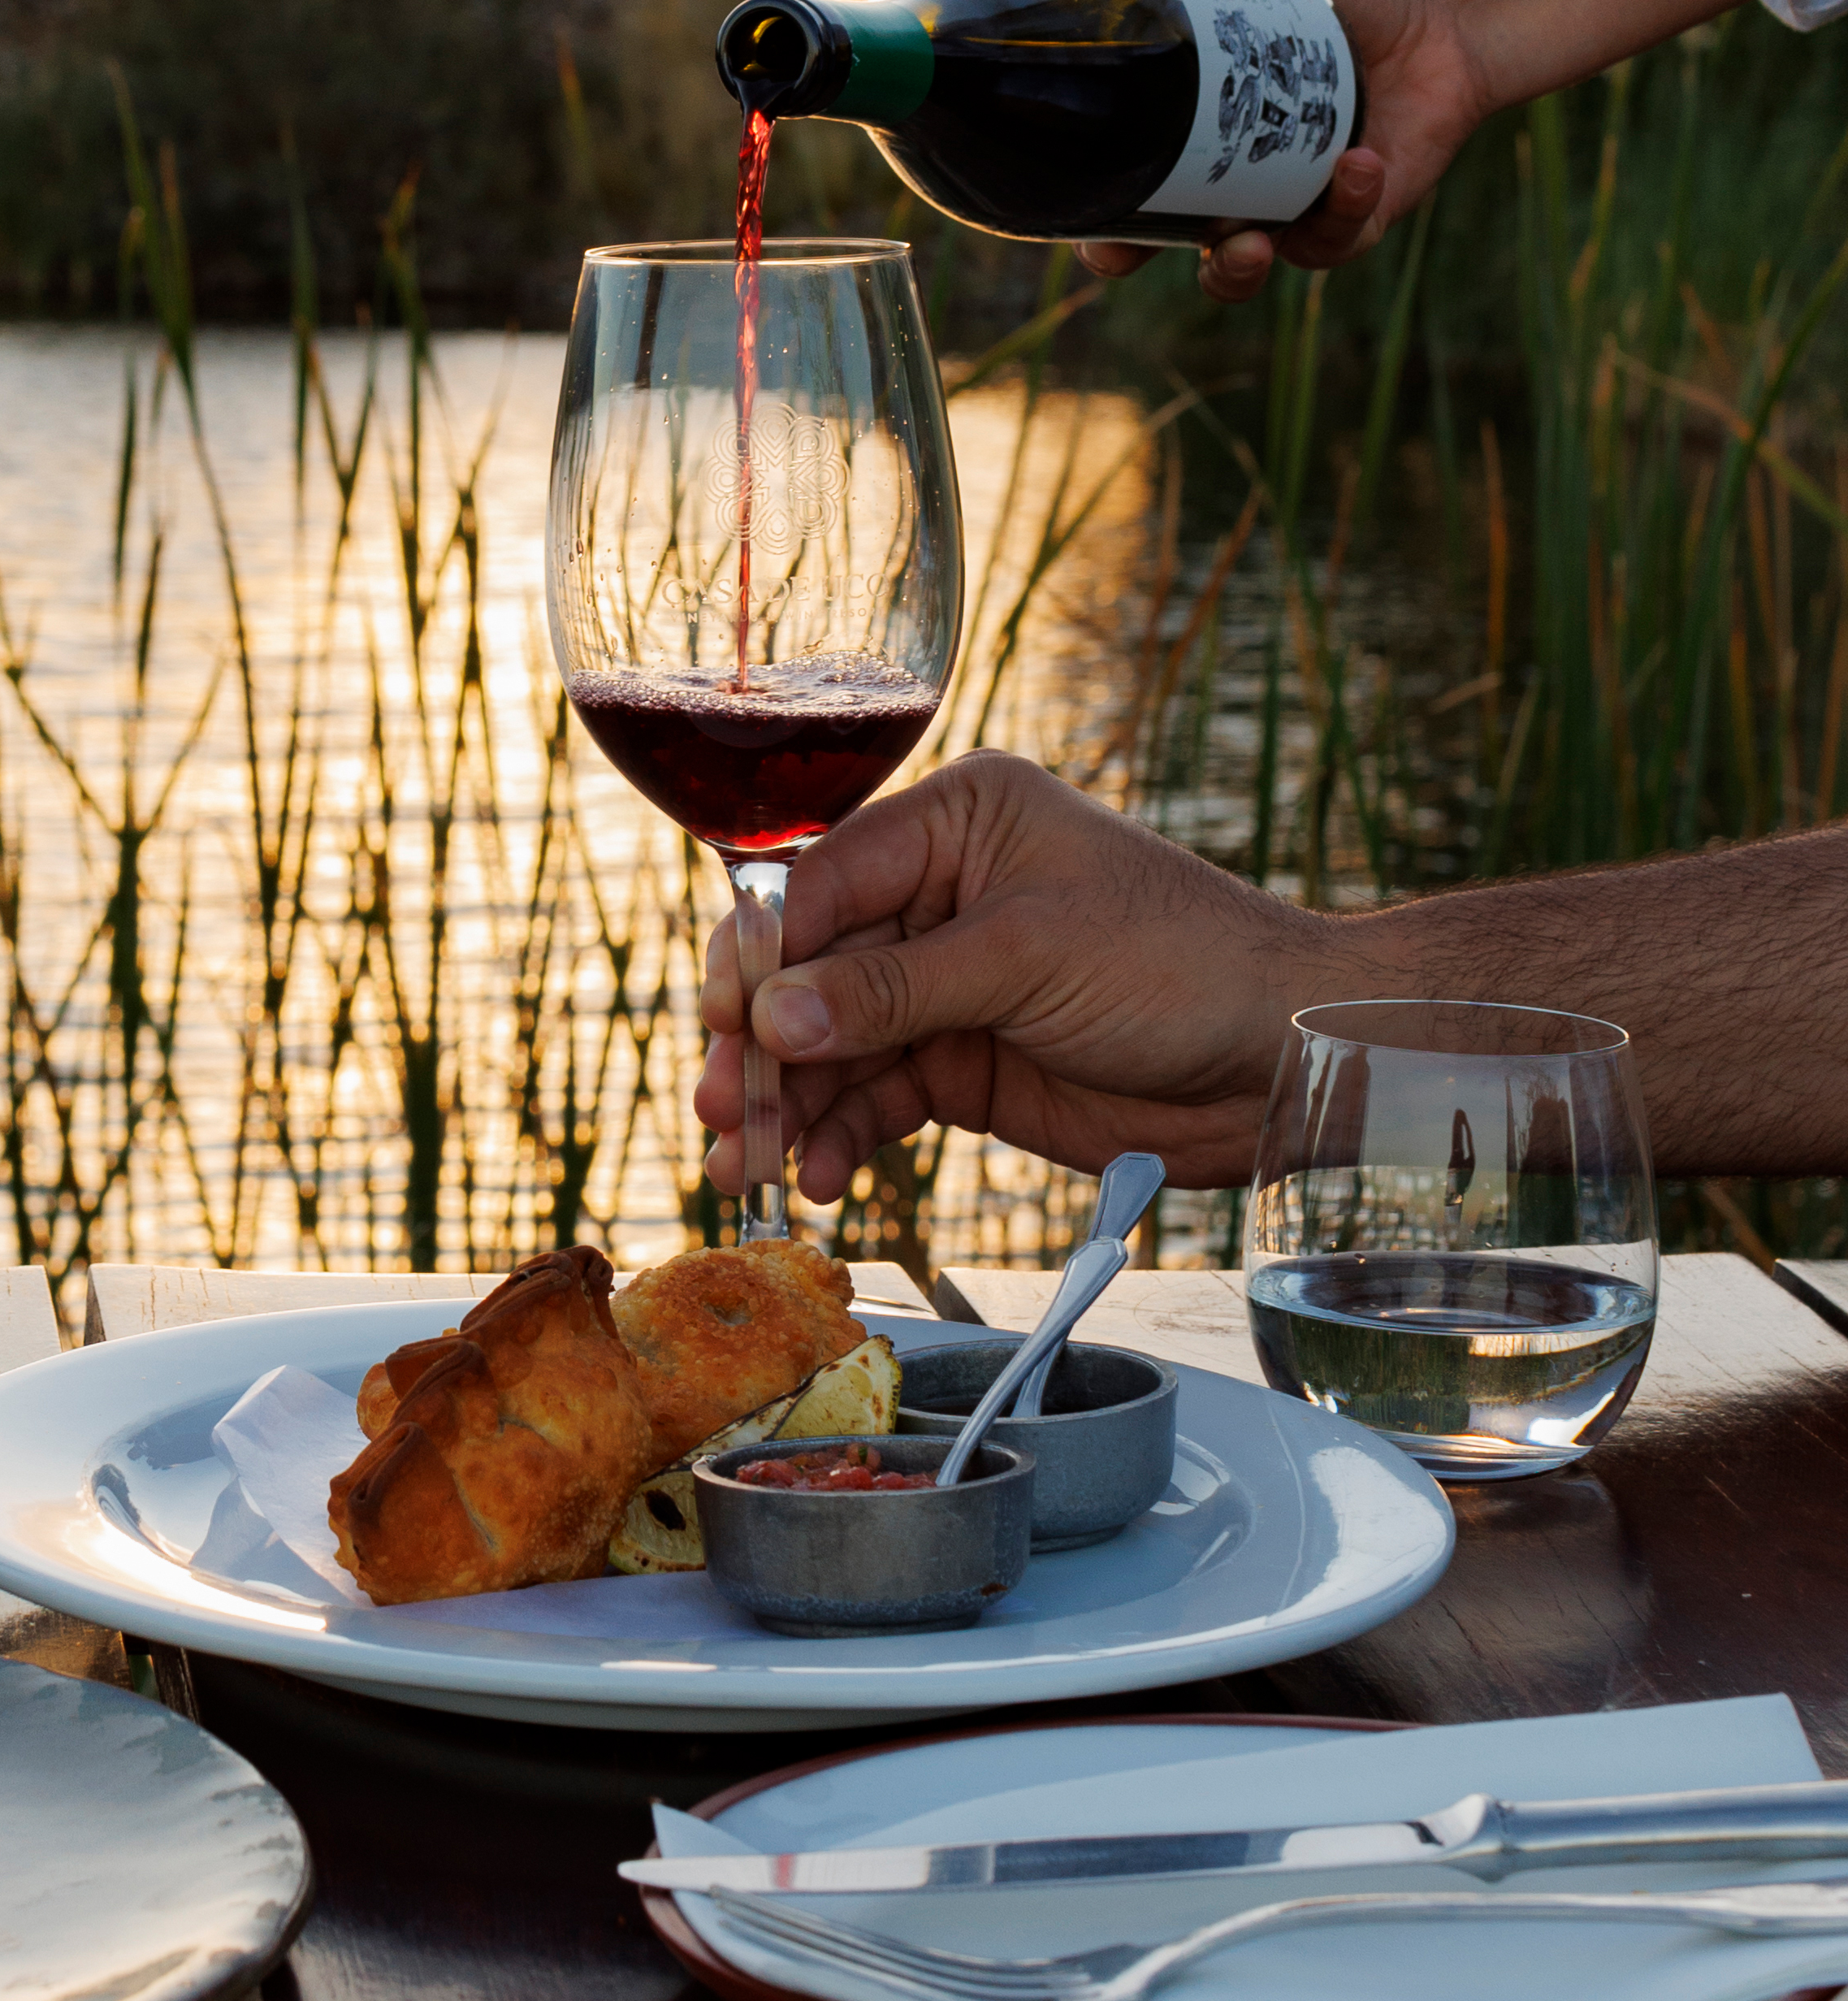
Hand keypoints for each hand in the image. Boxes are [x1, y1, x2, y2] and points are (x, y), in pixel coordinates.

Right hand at [691, 752, 1331, 1202]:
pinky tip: (821, 1178)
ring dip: (791, 1104)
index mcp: (957, 822)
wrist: (1280, 1059)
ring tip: (747, 1169)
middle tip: (724, 1110)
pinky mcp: (964, 1060)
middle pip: (813, 967)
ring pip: (834, 1041)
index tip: (721, 1019)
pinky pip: (878, 1094)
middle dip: (762, 1042)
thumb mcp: (1027, 958)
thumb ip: (894, 990)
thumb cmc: (1180, 965)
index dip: (763, 952)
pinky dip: (844, 1136)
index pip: (824, 877)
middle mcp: (940, 893)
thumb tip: (772, 1020)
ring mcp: (948, 983)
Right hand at [1078, 0, 1485, 304]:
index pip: (1104, 172)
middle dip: (1127, 258)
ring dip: (1234, 268)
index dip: (1071, 196)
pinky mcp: (1352, 219)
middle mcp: (1218, 179)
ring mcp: (1282, 208)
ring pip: (1236, 270)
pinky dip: (1344, 208)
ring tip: (1251, 237)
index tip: (1058, 191)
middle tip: (1128, 250)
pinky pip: (1334, 238)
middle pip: (1147, 246)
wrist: (1438, 12)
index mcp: (1178, 124)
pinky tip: (1361, 163)